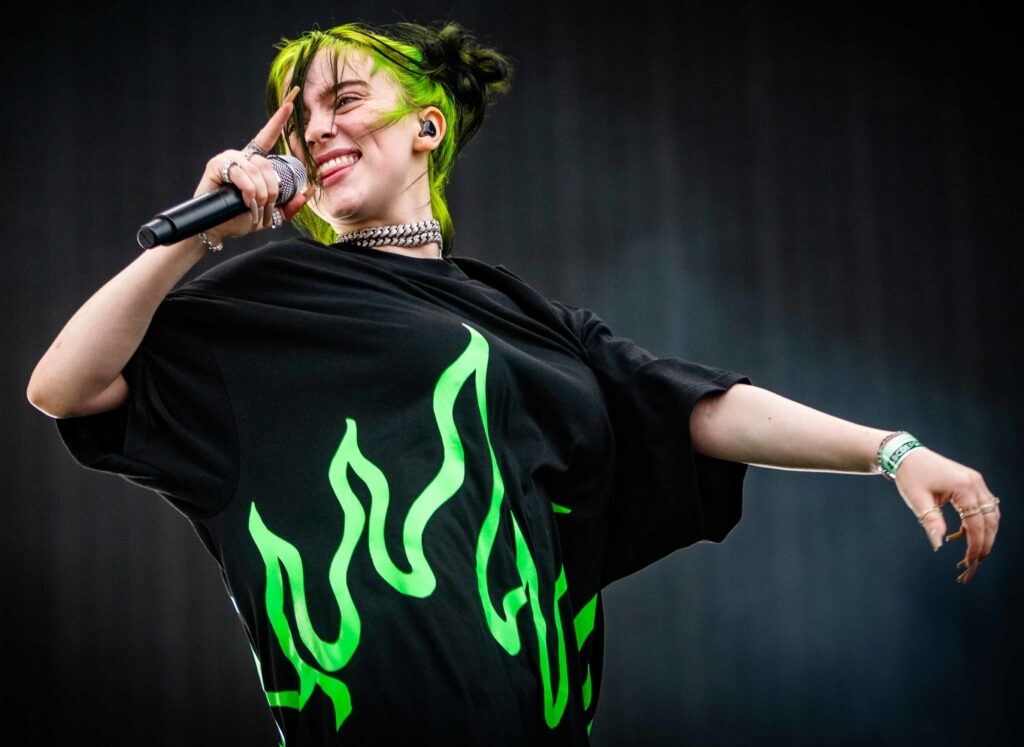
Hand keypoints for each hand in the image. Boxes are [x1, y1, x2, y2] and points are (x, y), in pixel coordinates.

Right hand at [192, 86, 309, 243]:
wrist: (216, 229)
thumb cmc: (239, 220)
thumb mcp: (270, 216)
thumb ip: (289, 205)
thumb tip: (307, 192)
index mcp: (254, 164)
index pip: (267, 138)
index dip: (278, 121)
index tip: (289, 104)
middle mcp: (242, 158)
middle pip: (268, 165)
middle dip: (272, 191)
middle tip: (265, 208)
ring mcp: (229, 159)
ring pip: (257, 170)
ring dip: (260, 194)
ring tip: (253, 209)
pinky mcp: (217, 165)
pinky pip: (242, 174)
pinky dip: (248, 192)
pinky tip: (245, 202)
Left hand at [893, 447, 1000, 583]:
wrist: (906, 455)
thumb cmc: (910, 476)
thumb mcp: (918, 500)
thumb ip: (931, 521)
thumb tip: (938, 544)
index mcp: (964, 487)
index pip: (977, 523)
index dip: (976, 544)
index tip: (971, 560)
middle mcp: (975, 483)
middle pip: (990, 519)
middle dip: (985, 541)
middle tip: (976, 560)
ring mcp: (976, 481)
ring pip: (991, 512)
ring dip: (986, 531)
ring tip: (975, 550)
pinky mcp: (972, 481)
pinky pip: (984, 505)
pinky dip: (980, 520)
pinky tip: (967, 532)